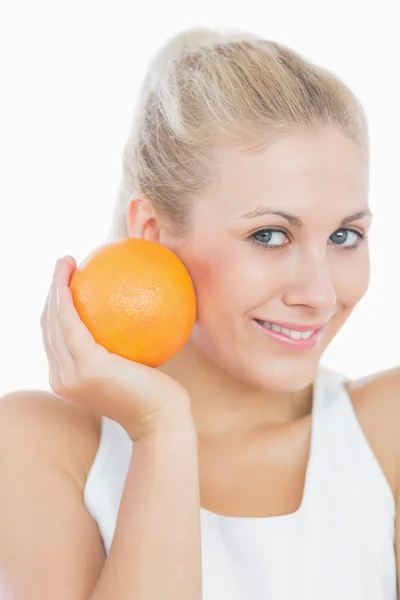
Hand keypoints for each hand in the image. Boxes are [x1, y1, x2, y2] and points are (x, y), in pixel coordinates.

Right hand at [40, 256, 193, 440]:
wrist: (162, 420)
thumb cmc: (155, 393)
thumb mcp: (133, 368)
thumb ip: (119, 348)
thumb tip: (127, 314)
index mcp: (68, 379)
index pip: (54, 338)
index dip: (54, 307)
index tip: (68, 281)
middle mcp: (61, 378)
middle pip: (47, 326)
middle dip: (50, 291)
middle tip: (64, 263)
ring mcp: (71, 375)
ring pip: (53, 321)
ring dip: (55, 287)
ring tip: (65, 262)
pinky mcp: (86, 367)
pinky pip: (71, 323)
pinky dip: (67, 297)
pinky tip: (77, 277)